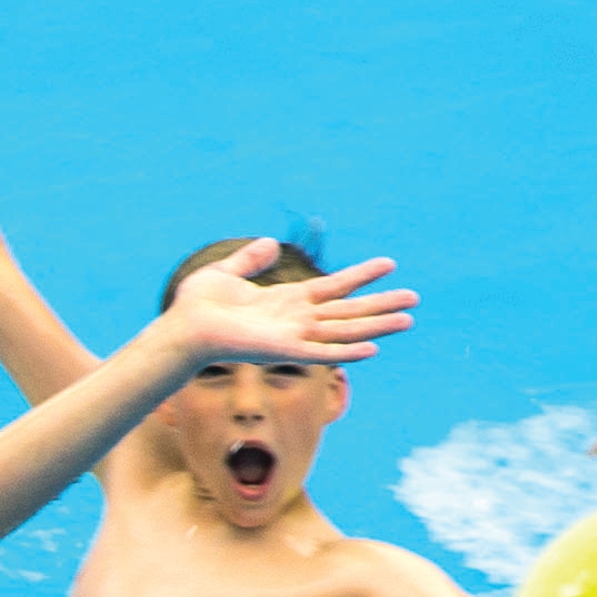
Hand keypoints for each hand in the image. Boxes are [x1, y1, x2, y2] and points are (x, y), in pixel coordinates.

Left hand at [160, 238, 415, 366]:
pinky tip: (372, 349)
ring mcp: (293, 337)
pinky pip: (322, 353)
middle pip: (348, 311)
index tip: (389, 263)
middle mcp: (296, 321)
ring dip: (376, 326)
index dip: (361, 276)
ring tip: (408, 320)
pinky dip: (346, 352)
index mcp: (286, 302)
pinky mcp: (284, 351)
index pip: (334, 287)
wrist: (181, 328)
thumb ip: (249, 261)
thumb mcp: (226, 273)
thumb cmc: (197, 307)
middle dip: (381, 304)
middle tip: (415, 299)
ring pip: (344, 331)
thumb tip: (268, 243)